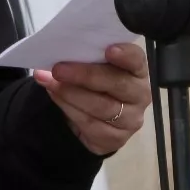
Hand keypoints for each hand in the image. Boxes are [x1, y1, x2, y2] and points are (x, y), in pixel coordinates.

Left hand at [33, 43, 148, 155]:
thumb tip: (59, 51)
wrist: (95, 122)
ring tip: (50, 83)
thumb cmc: (96, 86)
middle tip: (59, 69)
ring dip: (71, 94)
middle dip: (85, 75)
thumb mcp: (95, 68)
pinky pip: (90, 123)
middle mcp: (140, 94)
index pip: (137, 60)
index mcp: (137, 70)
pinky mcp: (116, 139)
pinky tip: (56, 97)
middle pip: (116, 83)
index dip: (125, 55)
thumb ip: (87, 59)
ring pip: (101, 106)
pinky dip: (68, 108)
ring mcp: (131, 119)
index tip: (109, 50)